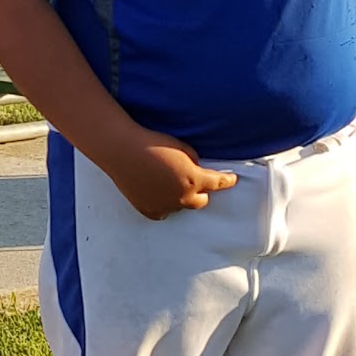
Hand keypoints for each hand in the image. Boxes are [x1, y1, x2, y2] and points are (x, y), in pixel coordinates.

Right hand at [107, 131, 237, 220]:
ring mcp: (164, 206)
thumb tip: (196, 168)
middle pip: (201, 201)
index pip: (218, 183)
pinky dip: (163, 204)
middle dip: (201, 192)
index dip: (227, 181)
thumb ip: (193, 161)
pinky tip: (157, 194)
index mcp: (193, 180)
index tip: (232, 180)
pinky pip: (162, 212)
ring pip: (180, 207)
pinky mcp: (148, 210)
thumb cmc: (152, 143)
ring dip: (180, 197)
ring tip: (168, 184)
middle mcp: (182, 197)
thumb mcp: (181, 147)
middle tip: (194, 182)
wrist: (123, 150)